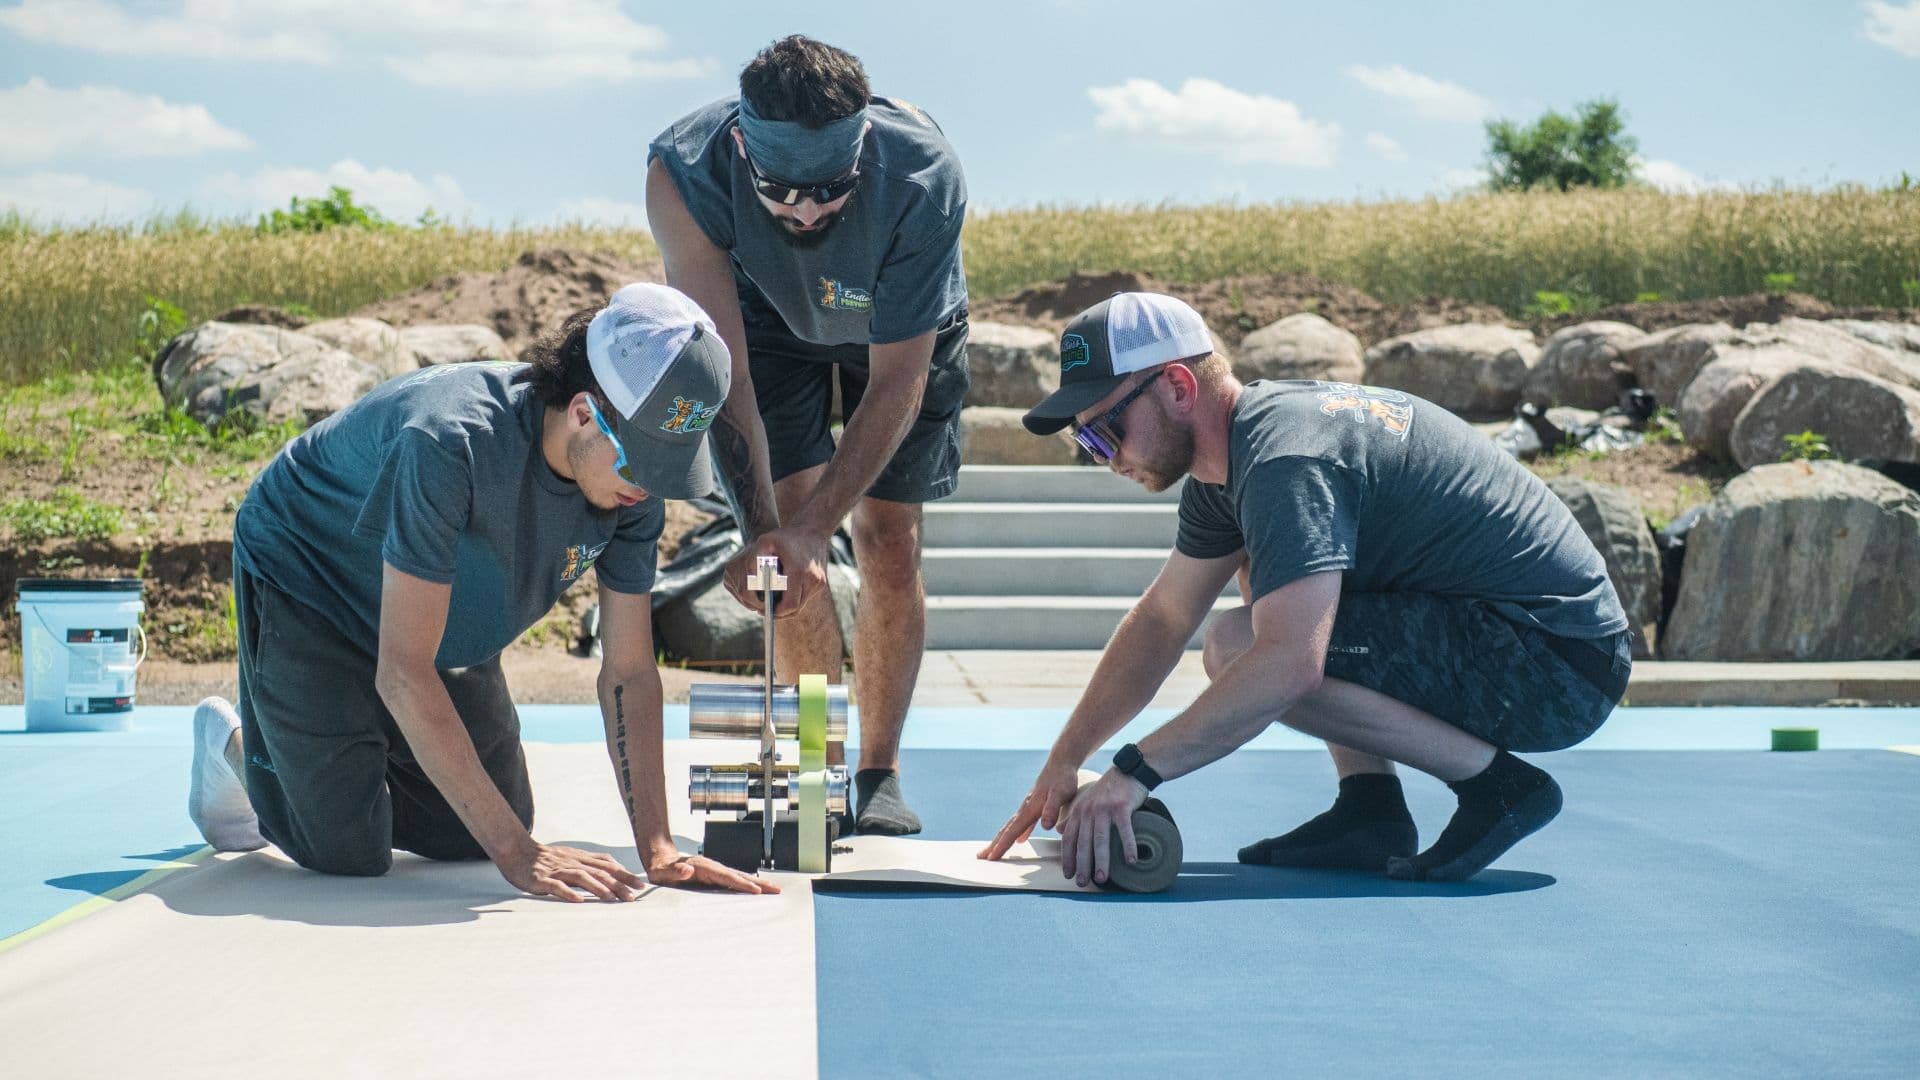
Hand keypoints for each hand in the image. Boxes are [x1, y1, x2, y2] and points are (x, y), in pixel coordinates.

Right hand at [502, 842, 645, 901]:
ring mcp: (558, 870)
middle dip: (618, 884)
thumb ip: (590, 863)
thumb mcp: (572, 857)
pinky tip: (578, 901)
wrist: (517, 851)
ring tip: (611, 899)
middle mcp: (573, 862)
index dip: (625, 875)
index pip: (608, 865)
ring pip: (582, 877)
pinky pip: (556, 885)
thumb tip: (614, 867)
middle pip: (600, 872)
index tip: (641, 886)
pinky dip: (568, 893)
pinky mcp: (542, 878)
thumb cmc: (547, 858)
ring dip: (598, 888)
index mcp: (581, 858)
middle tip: (632, 897)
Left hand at [645, 851, 781, 894]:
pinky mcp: (715, 877)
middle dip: (758, 883)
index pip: (727, 877)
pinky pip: (734, 882)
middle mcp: (713, 867)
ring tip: (773, 889)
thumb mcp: (664, 872)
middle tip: (776, 889)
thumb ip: (675, 871)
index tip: (757, 891)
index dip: (742, 884)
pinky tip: (756, 890)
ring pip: (740, 878)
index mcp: (704, 867)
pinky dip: (747, 885)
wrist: (661, 861)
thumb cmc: (662, 870)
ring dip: (757, 884)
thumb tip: (687, 870)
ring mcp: (716, 871)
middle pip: (740, 876)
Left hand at [724, 529, 829, 618]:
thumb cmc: (785, 536)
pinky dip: (793, 598)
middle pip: (795, 609)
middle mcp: (813, 580)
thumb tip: (749, 582)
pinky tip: (782, 593)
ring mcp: (819, 582)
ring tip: (771, 603)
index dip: (775, 611)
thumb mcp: (764, 541)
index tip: (762, 610)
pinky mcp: (821, 582)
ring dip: (786, 606)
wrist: (812, 528)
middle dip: (779, 612)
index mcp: (799, 571)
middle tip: (764, 610)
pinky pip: (805, 598)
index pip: (789, 605)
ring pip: (800, 605)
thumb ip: (752, 561)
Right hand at [977, 760, 1084, 861]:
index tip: (991, 857)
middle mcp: (1025, 809)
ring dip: (1000, 839)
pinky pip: (1021, 824)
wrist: (1061, 762)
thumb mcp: (1062, 793)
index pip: (1012, 831)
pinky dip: (1016, 833)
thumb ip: (1053, 808)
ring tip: (992, 851)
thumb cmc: (1063, 778)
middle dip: (994, 844)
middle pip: (1006, 830)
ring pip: (1011, 827)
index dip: (1002, 845)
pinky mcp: (1034, 806)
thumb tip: (1045, 826)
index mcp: (1030, 809)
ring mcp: (1028, 807)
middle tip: (980, 857)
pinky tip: (1018, 840)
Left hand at [1058, 769, 1148, 886]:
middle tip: (1082, 882)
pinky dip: (1128, 846)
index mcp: (1078, 811)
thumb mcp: (1086, 801)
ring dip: (1101, 861)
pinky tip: (1131, 860)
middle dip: (1082, 865)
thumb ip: (1073, 817)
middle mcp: (1088, 810)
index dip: (1068, 858)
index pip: (1069, 838)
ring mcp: (1104, 808)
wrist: (1128, 771)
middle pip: (1083, 842)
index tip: (1068, 874)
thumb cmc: (1107, 790)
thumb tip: (1059, 832)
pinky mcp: (1122, 807)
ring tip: (1101, 878)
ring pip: (1101, 840)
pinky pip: (1125, 830)